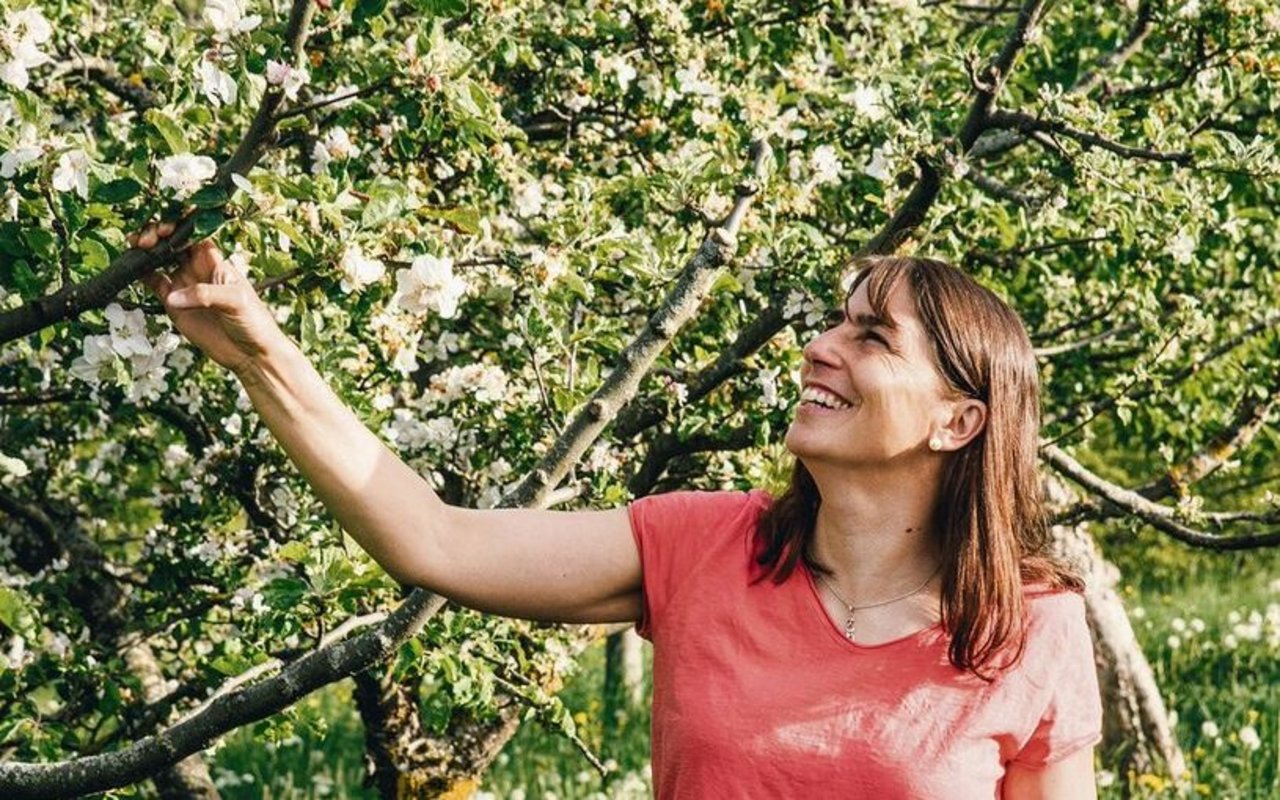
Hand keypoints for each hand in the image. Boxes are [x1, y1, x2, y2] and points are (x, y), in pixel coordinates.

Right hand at [132, 223, 287, 372]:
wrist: (250, 352)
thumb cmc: (253, 321)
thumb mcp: (236, 301)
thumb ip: (205, 294)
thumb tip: (173, 296)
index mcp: (215, 260)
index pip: (193, 233)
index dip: (177, 226)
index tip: (165, 229)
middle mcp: (197, 268)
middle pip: (171, 242)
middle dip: (156, 234)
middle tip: (146, 241)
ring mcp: (184, 284)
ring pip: (158, 259)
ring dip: (145, 250)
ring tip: (135, 248)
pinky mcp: (173, 303)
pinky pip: (153, 282)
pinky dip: (140, 273)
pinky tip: (132, 268)